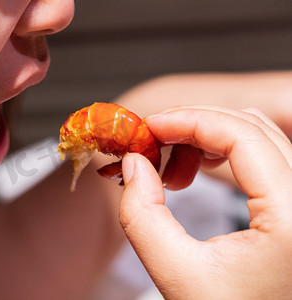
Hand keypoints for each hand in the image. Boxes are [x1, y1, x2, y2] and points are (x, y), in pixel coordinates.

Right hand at [120, 107, 291, 298]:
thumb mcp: (176, 274)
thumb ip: (142, 214)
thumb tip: (134, 162)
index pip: (242, 135)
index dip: (188, 120)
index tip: (148, 126)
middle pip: (251, 127)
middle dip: (192, 126)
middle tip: (151, 143)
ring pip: (257, 137)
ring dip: (205, 138)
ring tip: (171, 168)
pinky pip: (261, 155)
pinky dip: (221, 152)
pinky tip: (194, 170)